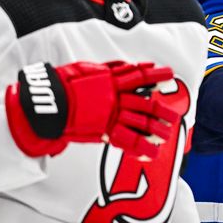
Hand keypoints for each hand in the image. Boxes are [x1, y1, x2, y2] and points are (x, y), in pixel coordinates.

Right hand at [5, 61, 180, 158]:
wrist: (48, 102)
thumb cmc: (63, 84)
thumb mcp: (85, 69)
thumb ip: (106, 70)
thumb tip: (122, 67)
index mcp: (111, 81)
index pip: (139, 76)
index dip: (156, 75)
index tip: (170, 74)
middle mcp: (115, 98)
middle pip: (145, 104)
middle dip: (161, 111)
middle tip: (174, 116)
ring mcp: (110, 115)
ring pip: (140, 123)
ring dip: (156, 129)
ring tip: (167, 135)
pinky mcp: (103, 131)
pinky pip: (126, 141)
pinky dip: (140, 148)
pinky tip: (152, 154)